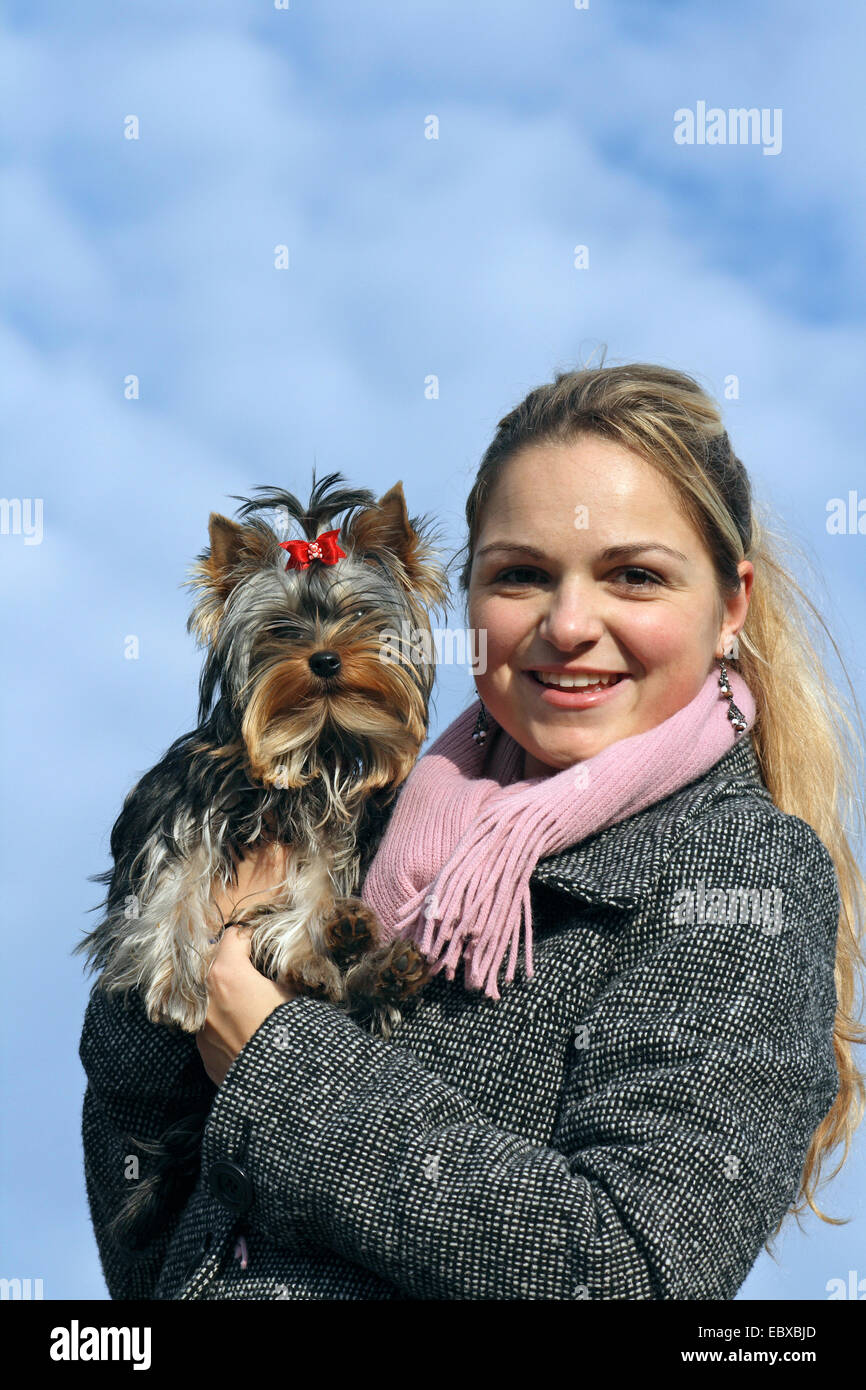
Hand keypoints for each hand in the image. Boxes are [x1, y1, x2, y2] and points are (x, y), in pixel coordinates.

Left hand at [196, 926, 295, 1085]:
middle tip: (261, 970)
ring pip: (213, 1002)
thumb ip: (280, 971)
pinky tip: (251, 1034)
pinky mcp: (206, 1057)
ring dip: (230, 998)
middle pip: (217, 968)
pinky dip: (230, 1027)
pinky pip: (215, 1031)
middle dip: (237, 966)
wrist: (289, 1090)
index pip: (233, 937)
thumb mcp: (296, 991)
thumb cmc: (296, 1034)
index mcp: (226, 976)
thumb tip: (281, 964)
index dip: (252, 936)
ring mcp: (202, 1033)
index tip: (264, 941)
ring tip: (257, 1007)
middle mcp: (206, 1002)